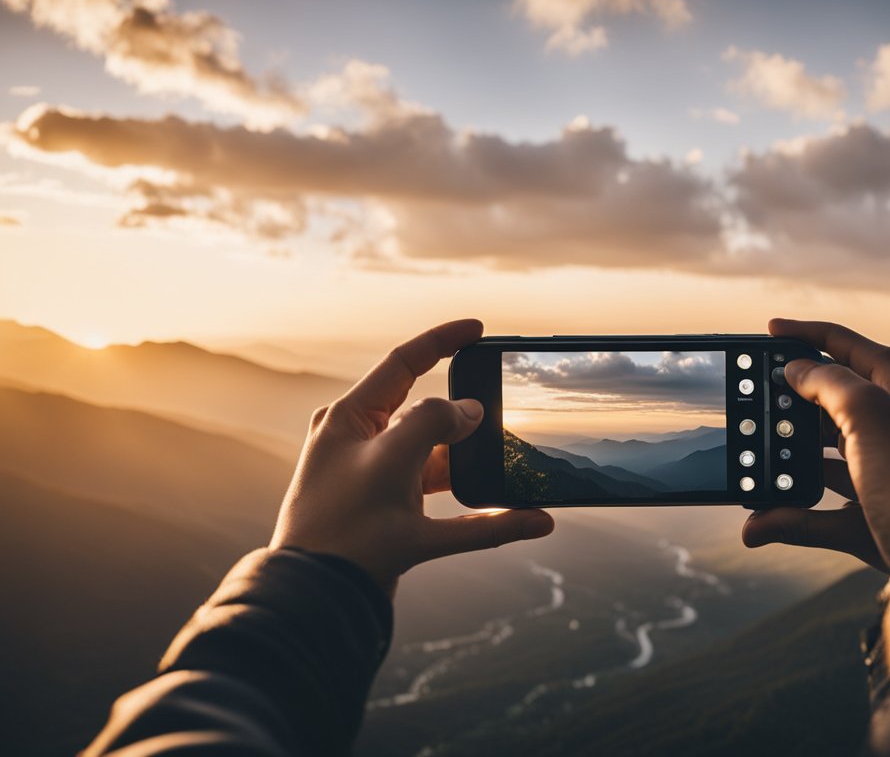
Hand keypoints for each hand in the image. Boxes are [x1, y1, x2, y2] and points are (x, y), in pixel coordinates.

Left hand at [269, 319, 554, 592]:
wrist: (317, 602)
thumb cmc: (341, 526)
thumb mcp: (389, 458)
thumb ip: (432, 422)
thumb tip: (468, 412)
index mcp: (350, 420)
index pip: (402, 364)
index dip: (442, 341)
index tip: (479, 330)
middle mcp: (364, 448)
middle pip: (427, 417)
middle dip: (465, 418)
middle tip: (500, 415)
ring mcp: (381, 487)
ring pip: (442, 465)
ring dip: (477, 468)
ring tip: (513, 467)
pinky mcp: (396, 526)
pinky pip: (454, 516)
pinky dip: (491, 518)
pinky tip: (530, 519)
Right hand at [743, 319, 889, 570]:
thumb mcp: (872, 418)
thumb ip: (831, 385)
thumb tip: (797, 372)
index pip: (859, 351)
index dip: (816, 334)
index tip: (772, 330)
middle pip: (839, 405)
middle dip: (797, 401)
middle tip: (761, 397)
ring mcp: (884, 484)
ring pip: (824, 463)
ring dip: (786, 464)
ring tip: (756, 459)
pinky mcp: (871, 526)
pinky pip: (818, 517)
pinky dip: (787, 518)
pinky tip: (758, 523)